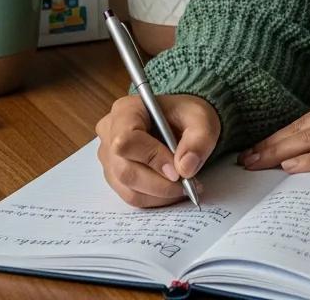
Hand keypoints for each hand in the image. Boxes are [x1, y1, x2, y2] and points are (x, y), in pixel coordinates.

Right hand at [95, 93, 219, 207]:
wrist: (180, 121)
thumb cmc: (185, 115)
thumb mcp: (200, 118)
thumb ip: (198, 139)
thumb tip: (186, 168)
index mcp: (125, 110)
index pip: (125, 140)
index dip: (151, 158)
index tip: (178, 169)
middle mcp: (110, 133)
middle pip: (125, 170)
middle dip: (160, 183)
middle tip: (187, 184)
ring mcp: (109, 158)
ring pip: (128, 189)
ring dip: (160, 194)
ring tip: (185, 186)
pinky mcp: (114, 177)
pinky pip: (131, 196)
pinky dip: (155, 198)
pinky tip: (173, 190)